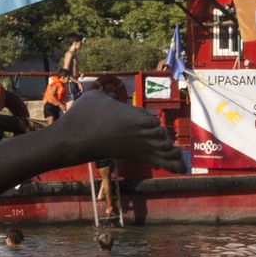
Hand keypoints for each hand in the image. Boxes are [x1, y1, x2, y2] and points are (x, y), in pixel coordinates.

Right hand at [59, 90, 184, 172]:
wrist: (74, 139)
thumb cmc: (83, 115)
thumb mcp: (96, 96)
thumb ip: (107, 91)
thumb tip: (106, 87)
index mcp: (135, 117)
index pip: (153, 121)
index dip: (150, 123)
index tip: (147, 124)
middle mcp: (140, 132)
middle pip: (161, 136)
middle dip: (164, 140)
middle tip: (167, 146)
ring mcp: (137, 146)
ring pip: (162, 149)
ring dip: (171, 154)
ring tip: (181, 162)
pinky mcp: (132, 155)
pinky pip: (156, 160)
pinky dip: (170, 164)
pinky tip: (182, 169)